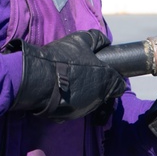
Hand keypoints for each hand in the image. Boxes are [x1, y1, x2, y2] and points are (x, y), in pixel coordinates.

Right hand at [11, 30, 125, 121]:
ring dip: (84, 93)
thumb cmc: (61, 58)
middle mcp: (98, 97)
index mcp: (105, 80)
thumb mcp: (79, 40)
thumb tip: (105, 40)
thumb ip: (96, 39)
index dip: (113, 77)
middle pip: (104, 93)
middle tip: (83, 74)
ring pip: (89, 102)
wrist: (37, 78)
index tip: (104, 71)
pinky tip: (60, 92)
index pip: (119, 84)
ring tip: (70, 82)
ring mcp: (84, 109)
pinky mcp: (69, 116)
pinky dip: (70, 101)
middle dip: (97, 85)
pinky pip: (74, 108)